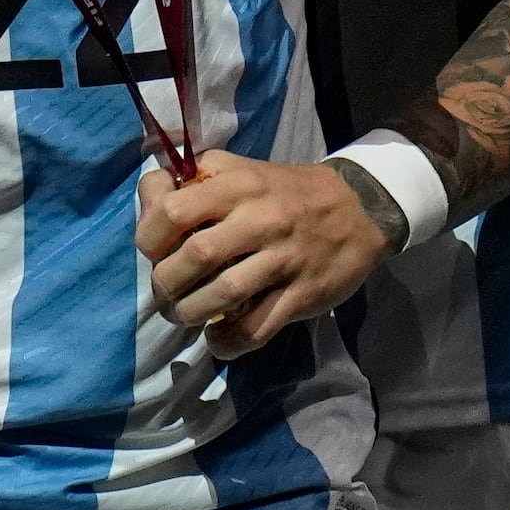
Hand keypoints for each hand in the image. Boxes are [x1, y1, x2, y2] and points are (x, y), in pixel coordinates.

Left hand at [140, 149, 388, 354]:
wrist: (360, 208)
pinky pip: (260, 326)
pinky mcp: (303, 294)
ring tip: (182, 316)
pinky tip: (217, 341)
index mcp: (236, 187)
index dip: (149, 236)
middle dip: (166, 281)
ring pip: (225, 294)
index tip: (151, 250)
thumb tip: (150, 200)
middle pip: (195, 257)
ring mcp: (284, 260)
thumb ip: (194, 179)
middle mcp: (259, 221)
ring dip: (191, 312)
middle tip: (163, 291)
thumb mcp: (239, 169)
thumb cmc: (285, 190)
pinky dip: (231, 341)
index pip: (173, 212)